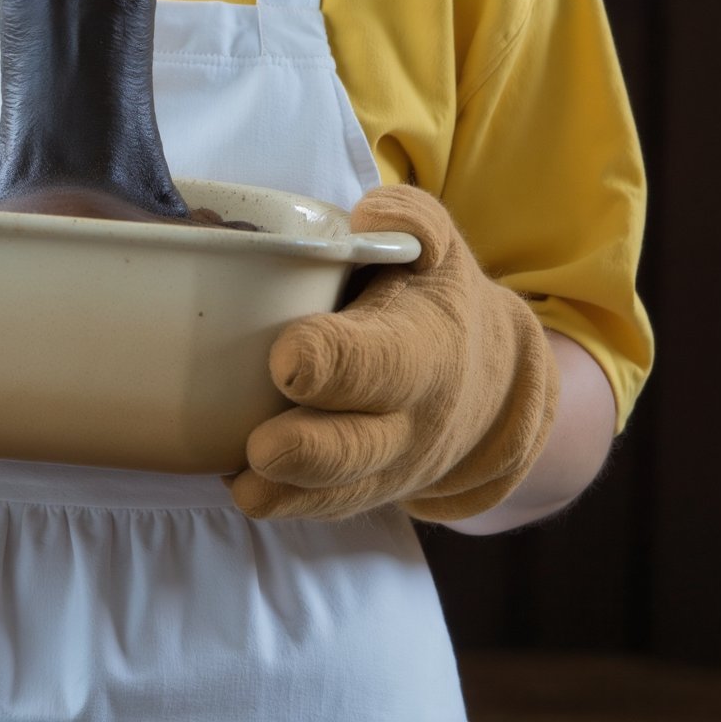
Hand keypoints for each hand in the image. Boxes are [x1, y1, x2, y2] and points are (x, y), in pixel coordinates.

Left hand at [229, 185, 558, 521]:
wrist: (486, 382)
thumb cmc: (435, 296)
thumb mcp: (438, 245)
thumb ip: (411, 219)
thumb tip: (370, 212)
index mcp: (424, 348)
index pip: (380, 361)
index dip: (332, 362)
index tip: (287, 358)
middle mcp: (409, 419)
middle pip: (357, 447)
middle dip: (307, 449)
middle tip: (259, 444)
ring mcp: (385, 466)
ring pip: (335, 492)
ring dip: (286, 490)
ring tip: (242, 476)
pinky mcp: (359, 490)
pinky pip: (319, 509)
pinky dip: (278, 502)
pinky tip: (234, 479)